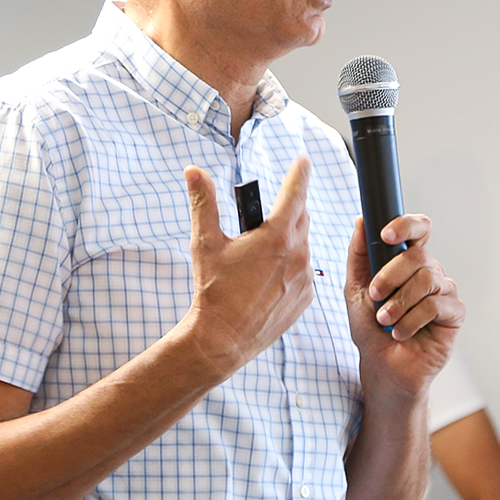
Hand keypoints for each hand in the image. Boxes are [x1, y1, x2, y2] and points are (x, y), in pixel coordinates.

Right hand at [181, 156, 315, 375]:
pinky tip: (270, 274)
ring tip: (264, 250)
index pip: (295, 192)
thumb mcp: (204, 243)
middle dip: (288, 208)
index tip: (303, 160)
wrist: (222, 338)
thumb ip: (203, 203)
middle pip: (301, 217)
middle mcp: (297, 255)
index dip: (300, 173)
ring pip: (303, 244)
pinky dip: (291, 265)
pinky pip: (304, 270)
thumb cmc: (213, 291)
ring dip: (288, 239)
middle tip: (266, 216)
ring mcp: (304, 277)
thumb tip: (194, 172)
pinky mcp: (305, 297)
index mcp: (276, 237)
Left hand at [344, 214, 463, 397]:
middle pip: (418, 255)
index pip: (419, 229)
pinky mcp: (454, 314)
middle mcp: (429, 272)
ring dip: (399, 302)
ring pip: (427, 279)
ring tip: (385, 320)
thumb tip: (361, 220)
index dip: (406, 225)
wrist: (382, 366)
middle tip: (375, 296)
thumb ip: (358, 255)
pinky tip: (401, 332)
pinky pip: (437, 304)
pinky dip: (412, 319)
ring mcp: (444, 291)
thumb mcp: (355, 290)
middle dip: (391, 275)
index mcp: (408, 262)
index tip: (385, 235)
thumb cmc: (371, 329)